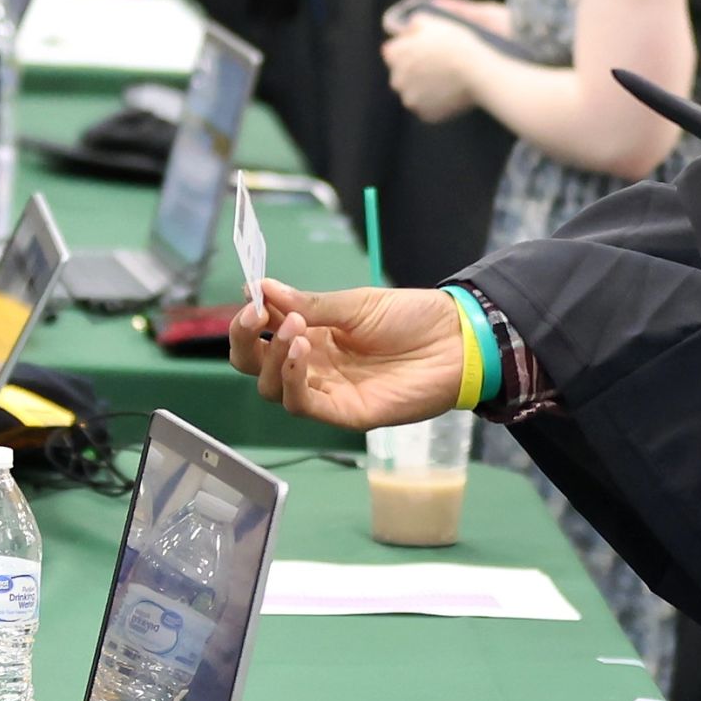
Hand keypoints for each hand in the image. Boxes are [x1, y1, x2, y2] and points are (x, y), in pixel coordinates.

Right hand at [231, 281, 472, 430]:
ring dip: (274, 357)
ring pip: (273, 388)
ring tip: (295, 328)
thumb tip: (261, 287)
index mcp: (312, 335)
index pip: (262, 334)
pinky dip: (292, 379)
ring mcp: (327, 391)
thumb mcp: (356, 303)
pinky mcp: (345, 413)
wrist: (456, 340)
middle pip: (255, 366)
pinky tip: (300, 350)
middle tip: (256, 316)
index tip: (251, 297)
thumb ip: (309, 303)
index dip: (249, 319)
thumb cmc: (411, 317)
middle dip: (244, 341)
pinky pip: (303, 405)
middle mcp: (313, 366)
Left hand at [380, 8, 489, 121]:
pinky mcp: (425, 114)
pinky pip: (427, 108)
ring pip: (414, 94)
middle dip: (414, 72)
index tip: (423, 51)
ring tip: (446, 80)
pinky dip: (435, 103)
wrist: (475, 70)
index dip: (408, 51)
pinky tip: (449, 93)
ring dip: (424, 89)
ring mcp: (410, 99)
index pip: (392, 54)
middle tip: (437, 67)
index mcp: (394, 55)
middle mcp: (397, 79)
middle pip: (401, 76)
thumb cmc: (455, 43)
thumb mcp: (431, 21)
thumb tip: (406, 30)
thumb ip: (412, 24)